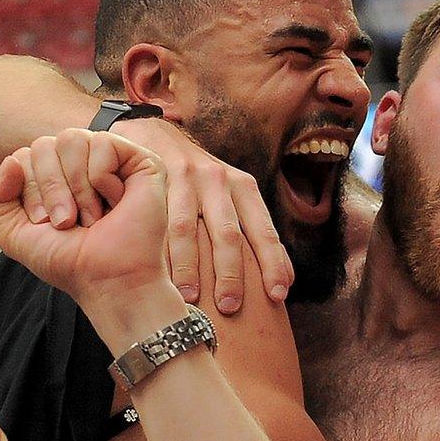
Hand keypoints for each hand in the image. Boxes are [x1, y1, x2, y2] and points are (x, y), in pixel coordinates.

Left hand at [0, 128, 174, 308]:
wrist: (107, 279)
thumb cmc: (67, 260)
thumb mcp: (11, 232)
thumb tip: (11, 161)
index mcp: (53, 175)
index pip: (24, 156)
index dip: (30, 191)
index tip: (47, 223)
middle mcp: (80, 163)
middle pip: (44, 145)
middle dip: (51, 189)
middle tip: (69, 222)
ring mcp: (111, 161)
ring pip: (72, 139)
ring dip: (77, 186)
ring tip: (92, 216)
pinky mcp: (140, 161)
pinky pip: (103, 142)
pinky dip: (101, 177)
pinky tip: (115, 201)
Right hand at [116, 116, 294, 313]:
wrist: (153, 134)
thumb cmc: (197, 179)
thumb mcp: (231, 196)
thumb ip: (255, 231)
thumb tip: (286, 280)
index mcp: (244, 188)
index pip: (264, 231)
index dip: (273, 264)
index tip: (278, 295)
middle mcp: (219, 180)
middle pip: (229, 234)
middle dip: (231, 274)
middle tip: (230, 306)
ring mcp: (186, 178)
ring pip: (189, 230)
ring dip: (189, 268)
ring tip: (190, 299)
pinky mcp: (155, 176)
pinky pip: (156, 220)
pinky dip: (157, 249)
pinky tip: (157, 272)